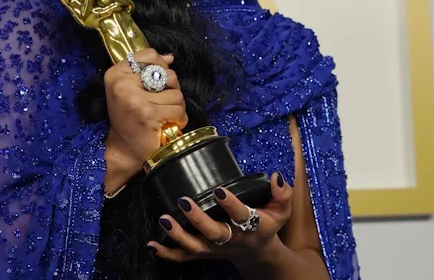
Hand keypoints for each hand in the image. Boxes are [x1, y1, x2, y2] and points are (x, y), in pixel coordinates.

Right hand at [104, 49, 187, 175]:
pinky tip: (169, 124)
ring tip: (165, 115)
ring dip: (176, 106)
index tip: (157, 82)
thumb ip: (147, 69)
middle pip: (167, 73)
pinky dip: (179, 118)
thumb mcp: (130, 89)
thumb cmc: (128, 118)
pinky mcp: (149, 115)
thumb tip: (169, 57)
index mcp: (115, 74)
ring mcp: (135, 100)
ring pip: (176, 93)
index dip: (160, 66)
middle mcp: (122, 84)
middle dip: (171, 89)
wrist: (124, 149)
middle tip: (161, 103)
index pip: (149, 55)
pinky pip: (178, 109)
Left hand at [148, 172, 291, 268]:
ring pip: (195, 246)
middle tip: (184, 201)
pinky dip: (167, 253)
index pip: (241, 214)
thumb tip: (275, 176)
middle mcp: (232, 239)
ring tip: (164, 220)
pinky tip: (151, 245)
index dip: (231, 204)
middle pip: (214, 233)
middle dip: (198, 218)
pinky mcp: (203, 253)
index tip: (220, 190)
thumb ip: (282, 193)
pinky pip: (183, 257)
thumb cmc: (267, 226)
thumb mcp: (281, 211)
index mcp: (251, 227)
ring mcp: (215, 248)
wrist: (258, 254)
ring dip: (178, 235)